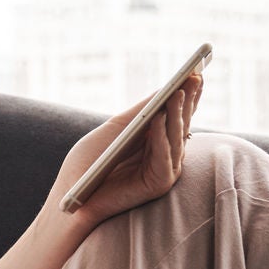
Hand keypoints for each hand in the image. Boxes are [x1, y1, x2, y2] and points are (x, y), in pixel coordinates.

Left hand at [47, 72, 203, 230]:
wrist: (71, 197)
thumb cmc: (89, 162)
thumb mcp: (114, 129)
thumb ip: (139, 112)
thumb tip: (165, 88)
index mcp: (155, 139)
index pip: (176, 113)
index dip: (187, 94)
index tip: (197, 71)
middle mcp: (164, 154)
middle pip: (180, 123)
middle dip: (187, 99)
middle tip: (194, 77)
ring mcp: (164, 169)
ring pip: (175, 138)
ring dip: (176, 114)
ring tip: (176, 93)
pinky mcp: (158, 184)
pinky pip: (163, 157)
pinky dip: (160, 137)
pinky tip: (157, 119)